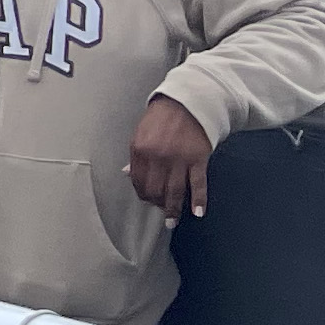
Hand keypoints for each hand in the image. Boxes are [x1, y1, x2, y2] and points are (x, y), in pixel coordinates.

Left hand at [127, 94, 213, 219]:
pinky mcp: (198, 159)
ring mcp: (179, 159)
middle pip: (155, 189)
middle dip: (156, 203)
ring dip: (173, 209)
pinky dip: (198, 200)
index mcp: (140, 149)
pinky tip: (197, 213)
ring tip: (172, 221)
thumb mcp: (141, 133)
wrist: (188, 103)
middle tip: (159, 210)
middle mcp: (158, 157)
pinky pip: (198, 184)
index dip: (141, 192)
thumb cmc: (162, 117)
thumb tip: (126, 173)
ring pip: (175, 191)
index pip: (137, 180)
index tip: (145, 199)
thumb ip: (135, 155)